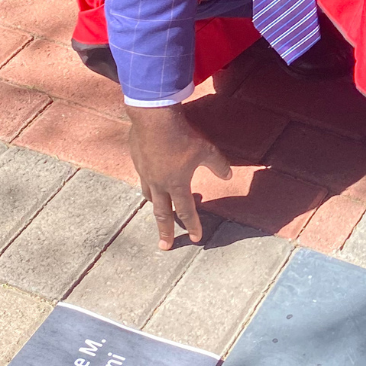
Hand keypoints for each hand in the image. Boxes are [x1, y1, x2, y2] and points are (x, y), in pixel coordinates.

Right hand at [126, 103, 230, 249]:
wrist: (153, 118)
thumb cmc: (182, 136)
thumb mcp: (206, 150)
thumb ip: (218, 165)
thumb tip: (228, 176)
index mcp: (177, 184)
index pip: (186, 211)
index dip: (193, 225)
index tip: (196, 239)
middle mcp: (159, 184)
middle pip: (162, 213)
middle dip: (165, 231)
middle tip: (165, 246)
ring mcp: (145, 174)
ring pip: (149, 197)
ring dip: (155, 208)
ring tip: (157, 215)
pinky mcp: (137, 162)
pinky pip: (142, 180)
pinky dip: (147, 187)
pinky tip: (150, 183)